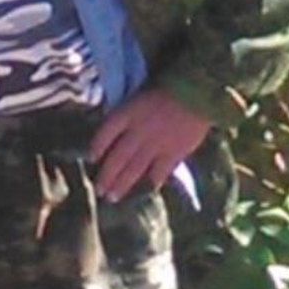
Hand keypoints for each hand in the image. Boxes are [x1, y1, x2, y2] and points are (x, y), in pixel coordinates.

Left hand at [88, 88, 210, 202]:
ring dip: (122, 184)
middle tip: (99, 189)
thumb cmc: (167, 91)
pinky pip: (158, 172)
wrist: (196, 94)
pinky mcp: (173, 153)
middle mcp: (138, 131)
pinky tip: (145, 191)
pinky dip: (151, 182)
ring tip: (112, 197)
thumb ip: (128, 115)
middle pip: (118, 157)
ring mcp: (155, 144)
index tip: (91, 158)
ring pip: (134, 168)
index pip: (106, 132)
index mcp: (128, 113)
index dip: (97, 146)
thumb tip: (114, 134)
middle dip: (107, 175)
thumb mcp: (139, 97)